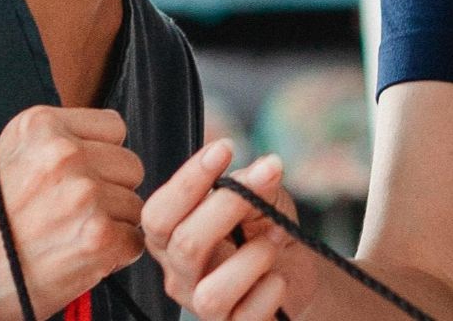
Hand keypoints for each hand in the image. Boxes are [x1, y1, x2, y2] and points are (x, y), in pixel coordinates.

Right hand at [0, 106, 147, 319]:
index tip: (77, 176)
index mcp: (40, 124)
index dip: (101, 154)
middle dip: (111, 189)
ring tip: (71, 234)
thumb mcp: (14, 152)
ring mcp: (82, 193)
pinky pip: (135, 239)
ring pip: (135, 204)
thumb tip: (113, 137)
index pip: (114, 126)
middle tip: (73, 212)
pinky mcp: (98, 236)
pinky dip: (116, 254)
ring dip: (113, 224)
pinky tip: (81, 254)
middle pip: (131, 165)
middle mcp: (63, 153)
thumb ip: (61, 136)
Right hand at [142, 141, 319, 319]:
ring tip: (276, 238)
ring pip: (212, 292)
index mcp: (169, 237)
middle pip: (184, 244)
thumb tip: (266, 168)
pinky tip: (279, 276)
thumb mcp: (259, 196)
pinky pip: (245, 317)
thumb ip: (254, 183)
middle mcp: (178, 273)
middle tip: (265, 180)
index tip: (223, 149)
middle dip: (227, 207)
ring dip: (254, 258)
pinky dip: (269, 290)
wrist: (293, 269)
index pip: (159, 213)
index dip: (188, 181)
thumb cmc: (262, 228)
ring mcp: (202, 306)